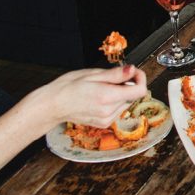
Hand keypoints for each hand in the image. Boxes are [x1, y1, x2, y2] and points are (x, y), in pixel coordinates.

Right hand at [33, 64, 150, 128]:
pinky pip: (117, 110)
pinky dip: (113, 102)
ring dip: (120, 93)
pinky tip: (99, 97)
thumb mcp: (92, 74)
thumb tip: (132, 70)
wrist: (54, 104)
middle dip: (127, 84)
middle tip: (110, 77)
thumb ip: (115, 74)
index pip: (139, 90)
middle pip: (132, 96)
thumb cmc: (68, 86)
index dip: (140, 78)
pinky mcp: (103, 124)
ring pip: (125, 103)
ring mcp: (107, 119)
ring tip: (101, 87)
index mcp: (107, 96)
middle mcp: (109, 111)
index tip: (133, 71)